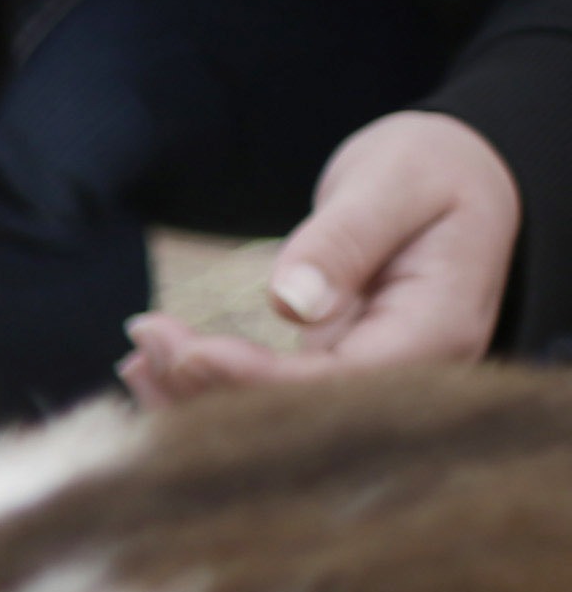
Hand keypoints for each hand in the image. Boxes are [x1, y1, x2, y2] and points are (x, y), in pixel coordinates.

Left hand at [120, 111, 519, 405]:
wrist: (457, 182)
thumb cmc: (435, 170)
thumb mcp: (398, 181)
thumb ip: (348, 237)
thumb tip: (289, 302)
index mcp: (437, 334)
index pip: (337, 386)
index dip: (255, 380)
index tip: (188, 349)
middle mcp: (407, 380)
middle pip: (296, 418)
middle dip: (210, 389)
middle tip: (144, 335)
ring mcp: (370, 387)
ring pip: (271, 421)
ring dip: (194, 396)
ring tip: (135, 354)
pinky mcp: (333, 379)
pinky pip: (265, 401)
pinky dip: (204, 389)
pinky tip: (148, 369)